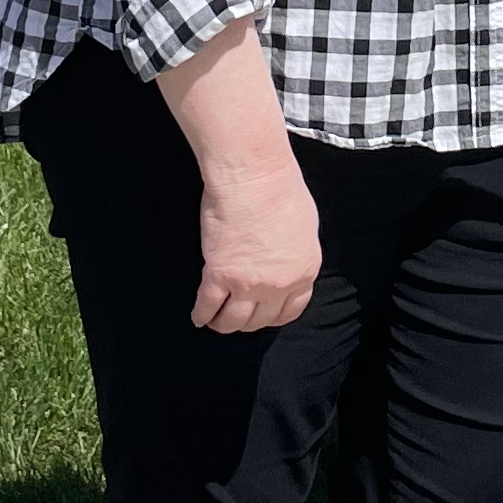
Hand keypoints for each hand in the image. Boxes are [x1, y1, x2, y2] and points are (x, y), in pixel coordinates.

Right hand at [189, 155, 321, 334]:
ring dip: (224, 324)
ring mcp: (247, 284)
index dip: (274, 316)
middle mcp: (278, 285)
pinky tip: (198, 317)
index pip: (291, 309)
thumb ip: (295, 251)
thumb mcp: (304, 226)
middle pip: (261, 319)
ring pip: (234, 320)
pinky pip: (208, 305)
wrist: (254, 177)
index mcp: (303, 271)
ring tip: (216, 322)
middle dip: (249, 323)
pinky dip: (201, 315)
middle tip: (238, 320)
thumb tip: (284, 258)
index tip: (265, 316)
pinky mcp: (219, 275)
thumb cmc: (280, 188)